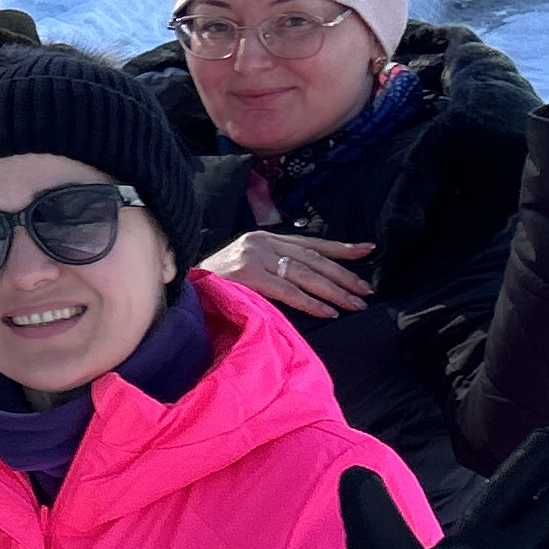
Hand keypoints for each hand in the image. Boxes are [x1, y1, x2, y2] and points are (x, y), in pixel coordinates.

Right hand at [197, 230, 375, 319]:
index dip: (340, 248)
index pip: (310, 242)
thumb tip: (309, 279)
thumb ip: (272, 265)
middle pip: (312, 259)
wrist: (181, 287)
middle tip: (365, 290)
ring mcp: (254, 257)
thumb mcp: (246, 265)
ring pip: (305, 274)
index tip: (368, 250)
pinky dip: (311, 303)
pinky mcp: (248, 275)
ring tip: (354, 303)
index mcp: (263, 237)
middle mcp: (261, 243)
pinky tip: (328, 311)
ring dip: (334, 291)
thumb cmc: (214, 282)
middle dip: (343, 275)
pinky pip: (288, 291)